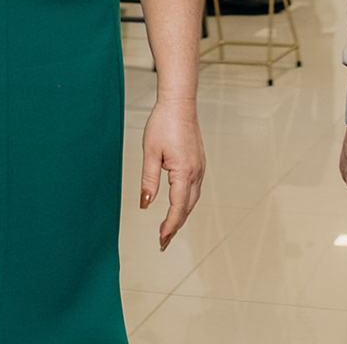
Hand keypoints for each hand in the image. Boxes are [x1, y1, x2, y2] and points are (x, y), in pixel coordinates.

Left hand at [141, 98, 203, 250]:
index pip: (178, 208)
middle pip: (188, 208)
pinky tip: (179, 205)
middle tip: (163, 242)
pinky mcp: (199, 162)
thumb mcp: (150, 154)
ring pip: (193, 199)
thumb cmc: (163, 124)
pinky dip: (186, 202)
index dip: (169, 226)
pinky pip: (194, 189)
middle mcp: (196, 172)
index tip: (161, 240)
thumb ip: (148, 181)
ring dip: (182, 215)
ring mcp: (200, 167)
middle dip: (176, 226)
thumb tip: (145, 204)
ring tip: (169, 228)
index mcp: (184, 172)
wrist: (179, 104)